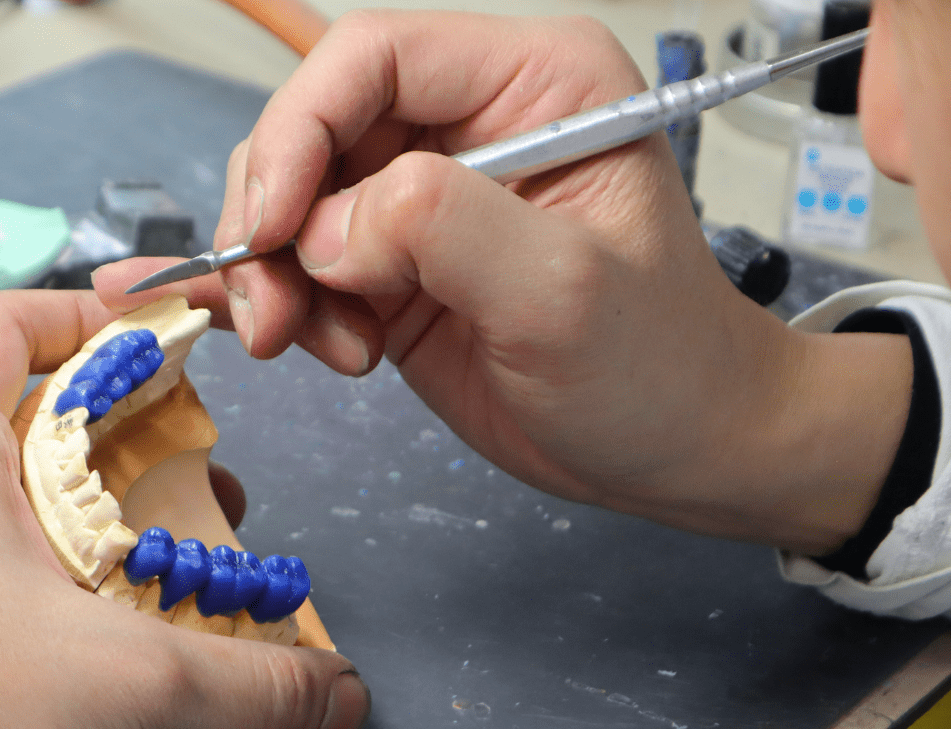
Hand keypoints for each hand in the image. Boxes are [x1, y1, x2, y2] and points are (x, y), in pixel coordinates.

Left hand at [0, 291, 369, 728]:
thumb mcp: (129, 687)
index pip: (10, 323)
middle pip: (31, 421)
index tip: (178, 357)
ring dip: (109, 532)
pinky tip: (121, 649)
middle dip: (138, 452)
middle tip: (211, 498)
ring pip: (18, 510)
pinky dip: (67, 593)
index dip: (99, 320)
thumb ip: (253, 685)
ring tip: (179, 578)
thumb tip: (342, 700)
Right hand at [94, 10, 912, 555]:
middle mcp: (474, 130)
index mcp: (535, 86)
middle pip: (318, 129)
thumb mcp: (562, 290)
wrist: (676, 447)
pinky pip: (309, 264)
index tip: (274, 227)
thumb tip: (330, 224)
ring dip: (277, 275)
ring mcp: (432, 203)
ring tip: (312, 344)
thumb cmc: (660, 364)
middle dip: (275, 220)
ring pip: (300, 203)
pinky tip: (294, 340)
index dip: (300, 131)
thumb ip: (445, 228)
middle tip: (274, 312)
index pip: (375, 59)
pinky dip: (284, 301)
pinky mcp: (404, 269)